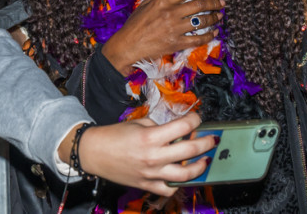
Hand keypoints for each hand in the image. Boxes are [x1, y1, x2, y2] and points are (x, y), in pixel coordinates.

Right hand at [67, 113, 213, 196]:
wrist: (94, 153)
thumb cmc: (114, 134)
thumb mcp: (137, 124)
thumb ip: (158, 127)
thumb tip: (177, 131)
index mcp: (150, 136)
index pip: (183, 127)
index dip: (195, 120)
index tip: (197, 118)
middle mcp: (154, 156)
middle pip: (190, 150)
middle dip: (206, 142)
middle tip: (212, 139)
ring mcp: (152, 173)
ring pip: (185, 174)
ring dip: (200, 166)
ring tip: (205, 160)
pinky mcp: (147, 185)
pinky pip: (169, 188)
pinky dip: (179, 183)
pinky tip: (182, 176)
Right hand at [101, 0, 223, 75]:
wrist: (128, 45)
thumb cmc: (135, 24)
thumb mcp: (146, 4)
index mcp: (163, 1)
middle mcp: (171, 13)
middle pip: (199, 4)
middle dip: (214, 2)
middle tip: (222, 2)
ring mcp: (175, 28)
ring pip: (201, 21)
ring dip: (213, 18)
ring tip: (219, 16)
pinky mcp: (177, 43)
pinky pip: (198, 39)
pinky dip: (208, 35)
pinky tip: (214, 33)